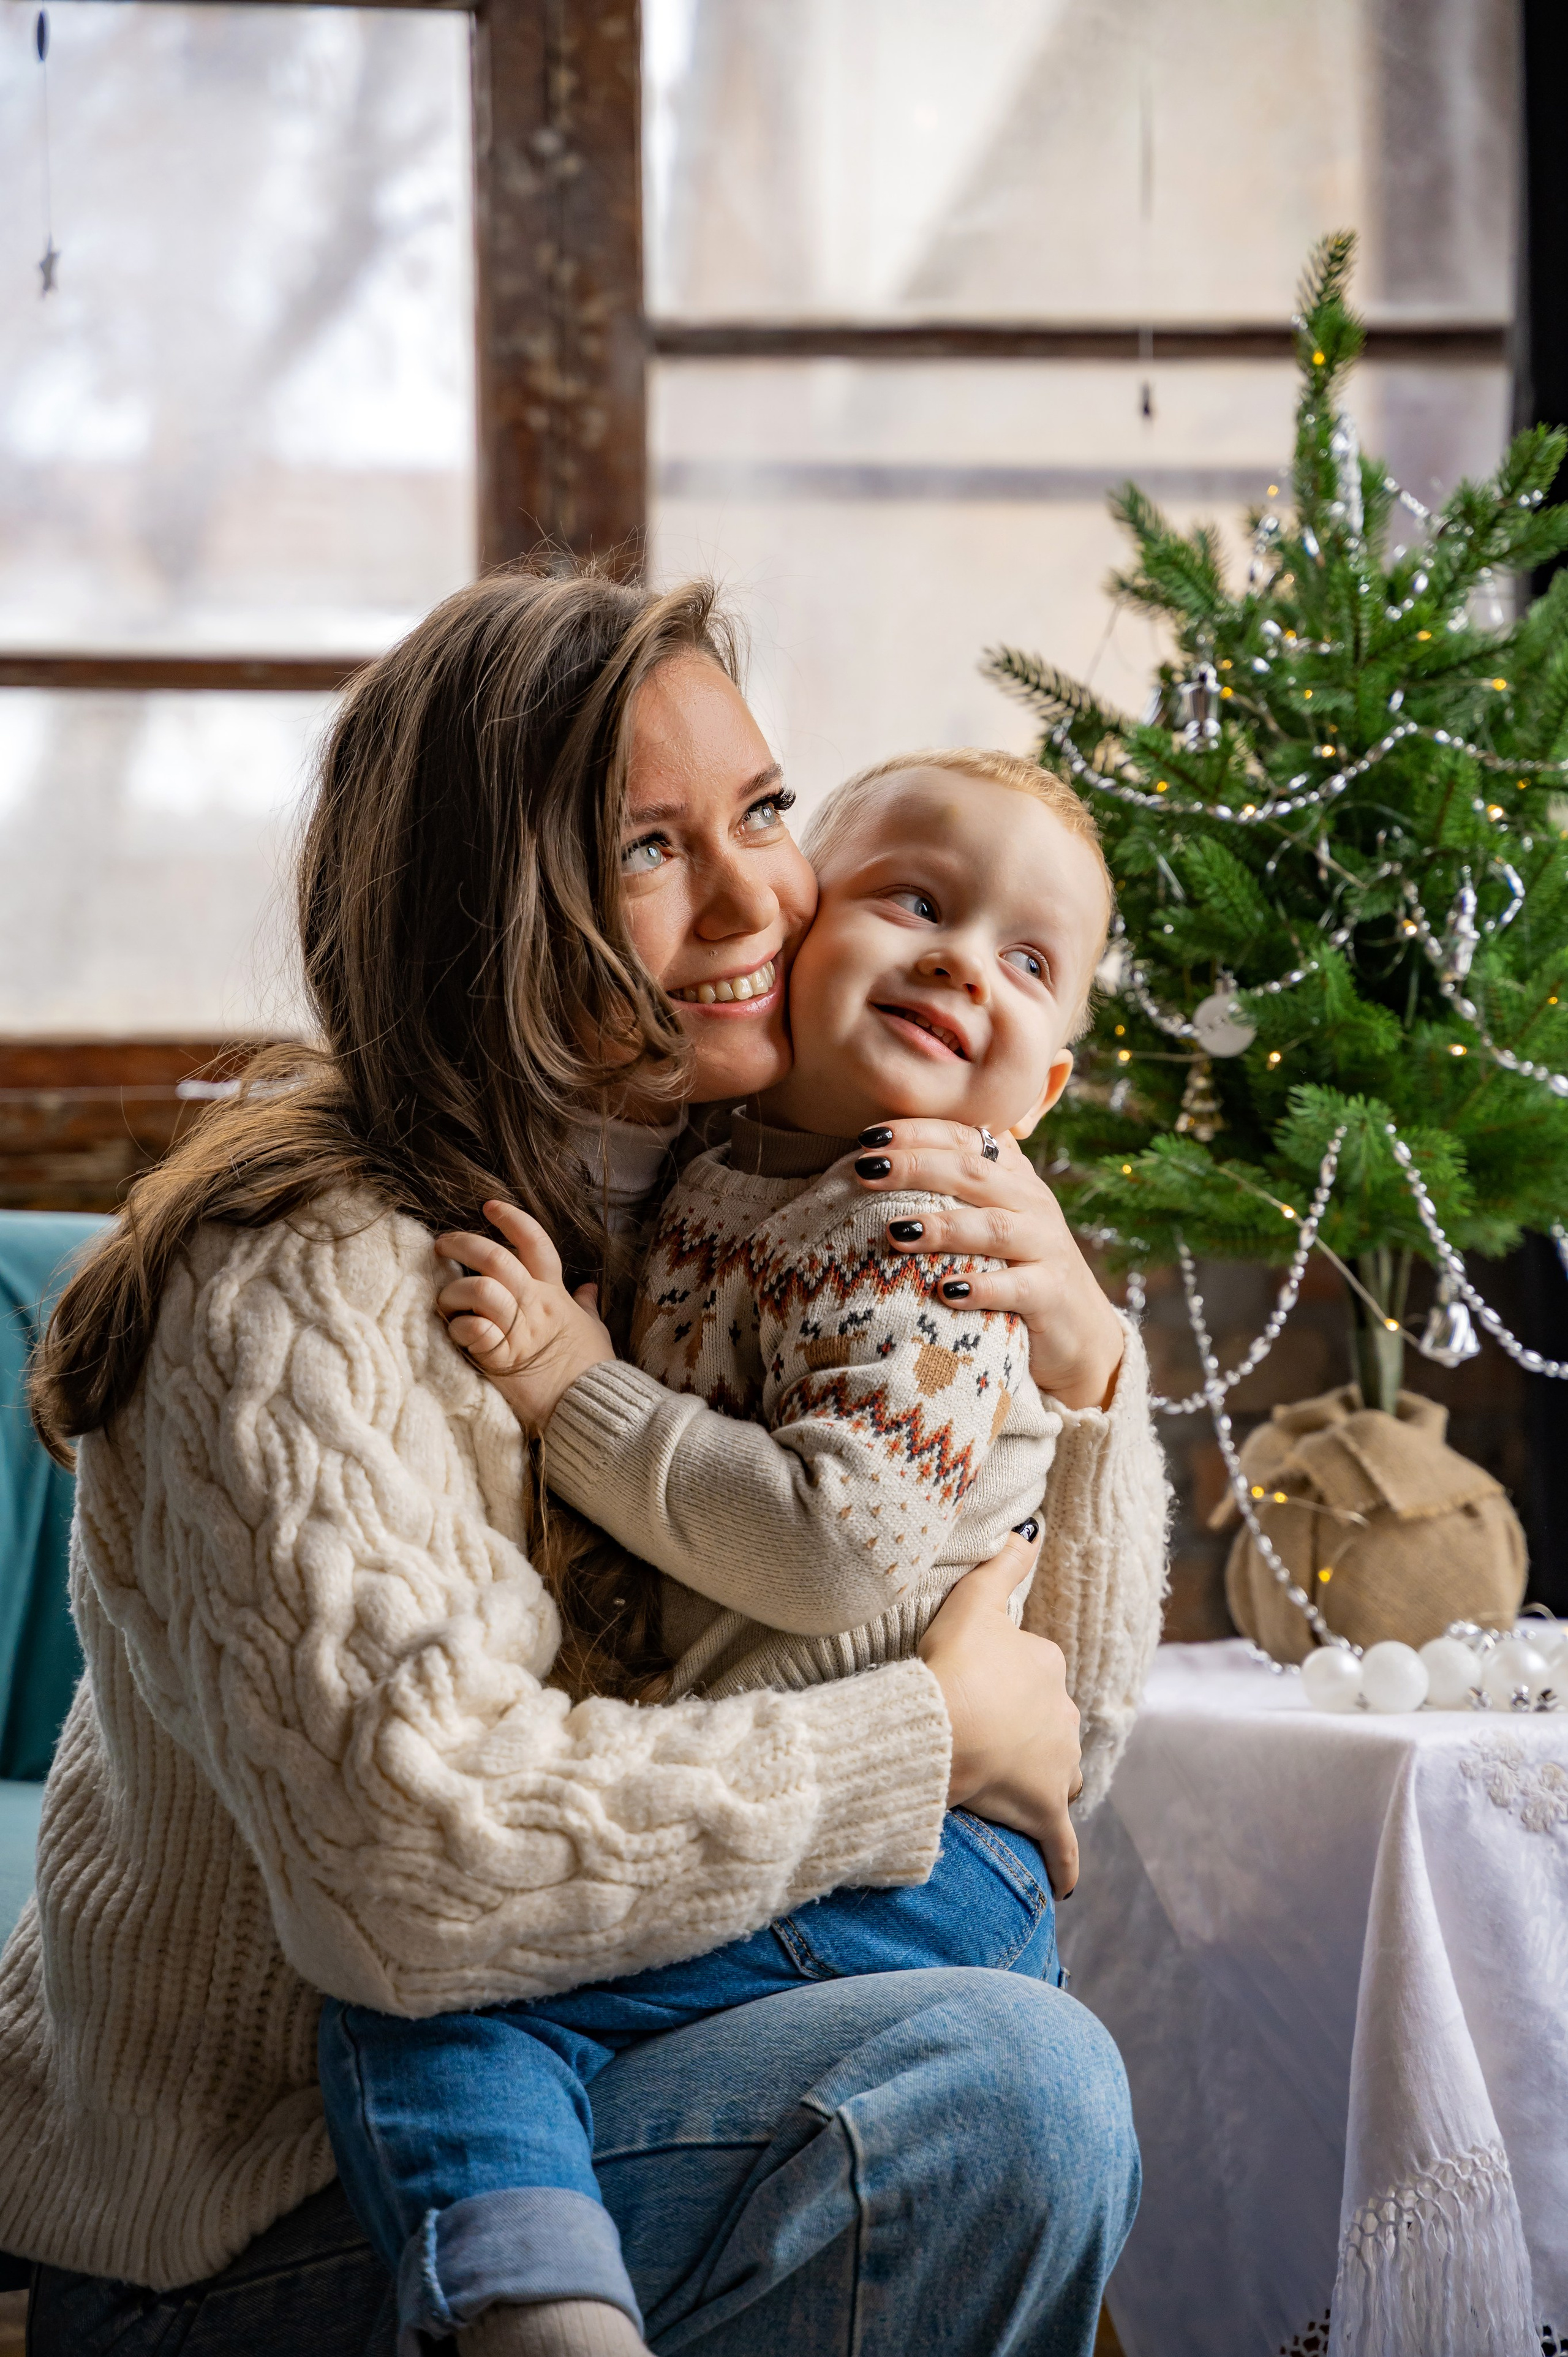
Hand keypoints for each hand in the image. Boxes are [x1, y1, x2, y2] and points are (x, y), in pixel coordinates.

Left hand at [434, 1200, 612, 1433]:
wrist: (591, 1409)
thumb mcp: (593, 1330)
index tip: (488, 1206)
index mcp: (554, 1294)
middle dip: (462, 1243)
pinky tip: (459, 1332)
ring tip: (445, 1302)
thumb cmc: (591, 1369)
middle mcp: (535, 1305)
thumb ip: (587, 1306)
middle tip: (442, 1245)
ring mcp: (518, 1331)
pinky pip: (475, 1332)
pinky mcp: (502, 1360)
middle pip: (496, 1257)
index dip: (512, 1218)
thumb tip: (589, 1288)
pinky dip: (461, 1329)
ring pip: (479, 1289)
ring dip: (453, 1293)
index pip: (535, 1242)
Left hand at [851, 1119, 1124, 1409]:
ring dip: (942, 1227)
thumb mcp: (992, 1220)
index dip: (917, 1133)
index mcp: (1013, 1177)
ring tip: (896, 1231)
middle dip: (917, 1167)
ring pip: (992, 1227)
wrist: (1081, 1333)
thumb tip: (876, 1169)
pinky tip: (946, 1292)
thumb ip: (953, 1190)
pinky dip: (981, 1287)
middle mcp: (1032, 1203)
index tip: (868, 1138)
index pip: (965, 1137)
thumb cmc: (1015, 1270)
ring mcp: (1045, 1247)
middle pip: (972, 1172)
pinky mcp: (1051, 1293)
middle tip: (867, 1169)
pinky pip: (1015, 1287)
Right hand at [919, 1534, 1082, 1897]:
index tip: (974, 1681)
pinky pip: (1061, 1845)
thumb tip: (1034, 1529)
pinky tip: (1065, 1883)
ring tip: (1017, 1789)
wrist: (944, 1725)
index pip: (1035, 1668)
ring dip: (1047, 1780)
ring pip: (1061, 1775)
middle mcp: (1064, 1716)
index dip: (1004, 1674)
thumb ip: (1005, 1562)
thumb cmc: (953, 1660)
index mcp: (1048, 1666)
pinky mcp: (1043, 1812)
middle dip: (1030, 1730)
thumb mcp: (976, 1598)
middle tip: (986, 1735)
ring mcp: (1057, 1767)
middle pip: (1051, 1724)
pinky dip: (1063, 1863)